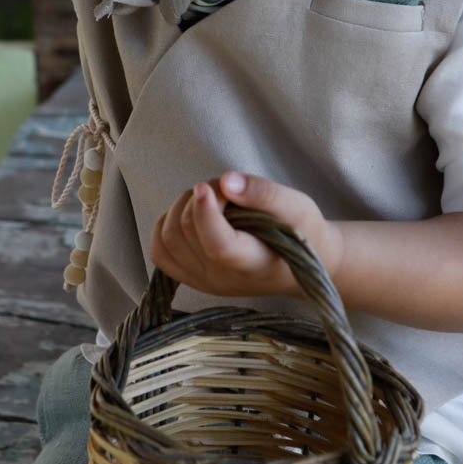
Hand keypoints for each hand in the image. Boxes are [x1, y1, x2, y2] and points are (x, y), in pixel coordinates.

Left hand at [149, 172, 343, 297]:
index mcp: (255, 264)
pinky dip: (166, 224)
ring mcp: (204, 281)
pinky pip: (160, 250)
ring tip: (211, 200)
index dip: (205, 213)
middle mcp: (224, 280)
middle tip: (227, 189)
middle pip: (188, 232)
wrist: (302, 266)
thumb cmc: (303, 232)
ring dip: (182, 207)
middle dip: (200, 197)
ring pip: (168, 237)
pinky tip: (190, 215)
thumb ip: (264, 193)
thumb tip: (226, 181)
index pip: (218, 246)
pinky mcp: (192, 278)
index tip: (207, 186)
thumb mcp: (297, 206)